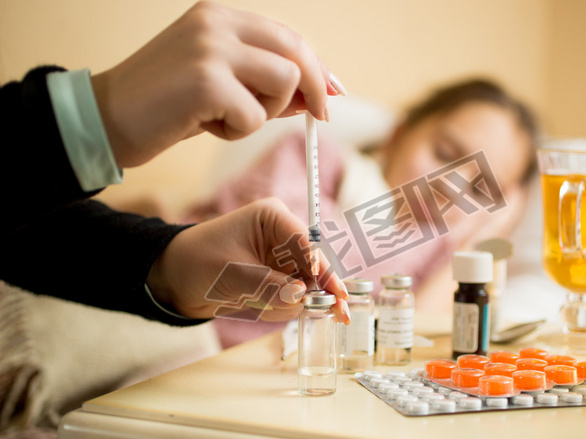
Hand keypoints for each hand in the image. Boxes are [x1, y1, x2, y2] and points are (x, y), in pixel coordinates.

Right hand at [91, 1, 344, 168]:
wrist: (107, 119)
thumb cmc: (165, 105)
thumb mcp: (219, 84)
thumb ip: (262, 81)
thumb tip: (314, 95)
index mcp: (219, 16)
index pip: (287, 36)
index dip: (316, 67)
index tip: (333, 92)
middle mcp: (217, 23)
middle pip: (296, 50)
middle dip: (316, 87)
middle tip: (320, 115)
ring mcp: (211, 48)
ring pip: (284, 79)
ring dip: (266, 111)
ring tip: (228, 118)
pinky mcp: (205, 80)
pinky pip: (255, 115)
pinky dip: (238, 130)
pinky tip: (206, 126)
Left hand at [146, 198, 349, 322]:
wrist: (173, 278)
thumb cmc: (196, 262)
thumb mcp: (231, 274)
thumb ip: (268, 285)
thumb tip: (300, 295)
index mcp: (273, 218)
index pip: (307, 242)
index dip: (322, 269)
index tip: (333, 293)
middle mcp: (282, 236)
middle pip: (316, 266)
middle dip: (321, 291)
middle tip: (341, 314)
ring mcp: (281, 259)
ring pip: (306, 286)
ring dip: (292, 303)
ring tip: (258, 306)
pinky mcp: (277, 278)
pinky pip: (292, 297)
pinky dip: (279, 308)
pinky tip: (254, 307)